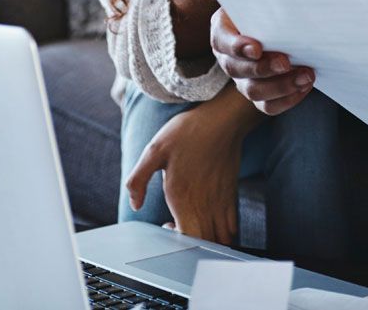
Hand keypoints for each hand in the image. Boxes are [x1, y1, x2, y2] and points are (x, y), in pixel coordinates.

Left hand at [124, 90, 257, 242]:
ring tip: (195, 228)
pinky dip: (223, 235)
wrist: (222, 120)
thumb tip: (135, 204)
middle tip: (179, 228)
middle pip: (204, 244)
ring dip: (208, 243)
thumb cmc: (188, 132)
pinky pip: (232, 227)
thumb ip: (138, 180)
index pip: (185, 238)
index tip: (167, 225)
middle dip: (191, 247)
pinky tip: (210, 222)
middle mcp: (205, 205)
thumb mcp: (154, 150)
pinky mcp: (231, 195)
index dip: (175, 242)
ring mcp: (221, 202)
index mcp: (183, 197)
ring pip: (221, 240)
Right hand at [208, 0, 313, 114]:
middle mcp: (230, 55)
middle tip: (286, 60)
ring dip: (278, 87)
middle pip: (236, 70)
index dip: (236, 44)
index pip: (221, 39)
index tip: (256, 44)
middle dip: (261, 68)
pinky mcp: (264, 93)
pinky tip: (307, 86)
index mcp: (224, 24)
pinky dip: (286, 101)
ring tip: (306, 74)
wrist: (286, 16)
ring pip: (253, 92)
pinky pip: (268, 107)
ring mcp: (246, 77)